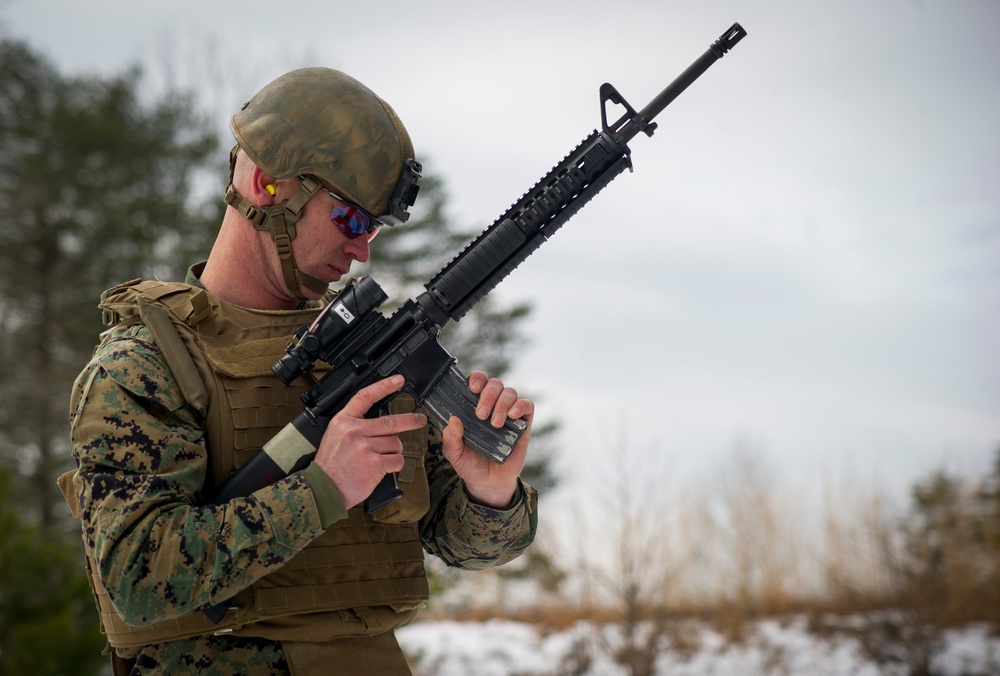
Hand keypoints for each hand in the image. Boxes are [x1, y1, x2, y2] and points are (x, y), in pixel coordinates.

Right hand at [314, 375, 426, 508]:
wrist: (323, 489)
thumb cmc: (330, 466)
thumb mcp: (335, 436)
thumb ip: (354, 426)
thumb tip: (380, 423)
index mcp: (343, 422)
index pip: (365, 396)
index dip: (384, 386)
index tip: (398, 380)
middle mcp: (354, 431)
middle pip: (390, 421)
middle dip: (410, 421)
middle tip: (419, 420)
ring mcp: (365, 447)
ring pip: (395, 443)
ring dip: (393, 452)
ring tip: (379, 459)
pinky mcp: (374, 463)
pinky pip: (397, 460)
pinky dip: (394, 465)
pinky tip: (382, 469)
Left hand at [441, 371, 532, 508]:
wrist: (488, 484)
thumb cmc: (469, 464)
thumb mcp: (454, 453)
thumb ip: (450, 437)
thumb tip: (453, 420)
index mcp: (473, 406)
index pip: (477, 382)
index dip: (476, 378)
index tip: (472, 388)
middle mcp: (492, 406)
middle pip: (495, 384)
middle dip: (488, 395)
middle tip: (481, 415)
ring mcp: (509, 414)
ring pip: (510, 392)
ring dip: (502, 404)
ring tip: (495, 423)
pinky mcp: (523, 424)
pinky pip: (528, 405)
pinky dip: (521, 406)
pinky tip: (512, 416)